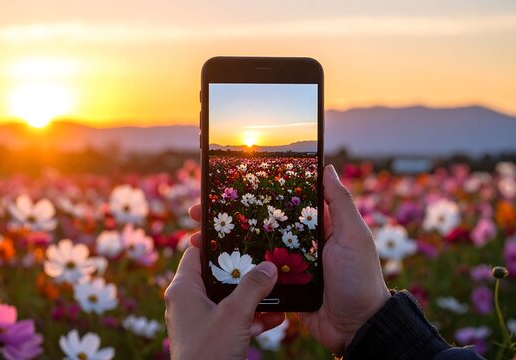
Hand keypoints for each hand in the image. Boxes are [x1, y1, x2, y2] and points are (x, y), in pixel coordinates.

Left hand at [164, 243, 284, 358]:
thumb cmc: (210, 352)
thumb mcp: (235, 315)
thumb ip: (253, 287)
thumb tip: (268, 266)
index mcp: (183, 289)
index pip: (195, 253)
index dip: (214, 242)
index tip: (238, 233)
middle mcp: (187, 301)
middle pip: (216, 276)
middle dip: (243, 272)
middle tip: (265, 260)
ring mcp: (199, 321)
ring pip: (227, 299)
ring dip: (252, 297)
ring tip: (277, 288)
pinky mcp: (211, 337)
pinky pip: (232, 320)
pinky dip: (251, 318)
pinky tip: (276, 317)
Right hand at [185, 164, 389, 354]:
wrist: (357, 326)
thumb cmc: (359, 278)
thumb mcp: (353, 235)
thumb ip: (340, 203)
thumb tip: (327, 167)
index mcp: (313, 225)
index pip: (277, 203)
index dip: (252, 194)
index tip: (225, 185)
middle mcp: (296, 242)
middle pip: (256, 224)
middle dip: (225, 216)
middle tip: (197, 211)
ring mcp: (285, 266)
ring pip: (249, 249)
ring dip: (222, 243)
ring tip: (195, 237)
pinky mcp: (278, 288)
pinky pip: (253, 276)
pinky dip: (233, 270)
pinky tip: (210, 264)